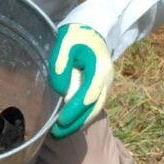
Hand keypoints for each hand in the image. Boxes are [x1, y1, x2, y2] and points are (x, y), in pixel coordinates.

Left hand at [48, 23, 113, 138]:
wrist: (93, 28)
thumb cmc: (77, 34)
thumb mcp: (65, 43)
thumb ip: (61, 64)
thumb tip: (60, 90)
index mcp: (99, 69)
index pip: (88, 95)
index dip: (75, 110)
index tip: (60, 121)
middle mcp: (106, 80)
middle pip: (94, 108)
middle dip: (76, 123)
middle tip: (57, 134)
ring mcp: (106, 84)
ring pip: (95, 109)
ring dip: (79, 123)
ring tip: (60, 133)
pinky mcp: (101, 87)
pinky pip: (94, 106)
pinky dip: (82, 116)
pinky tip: (68, 123)